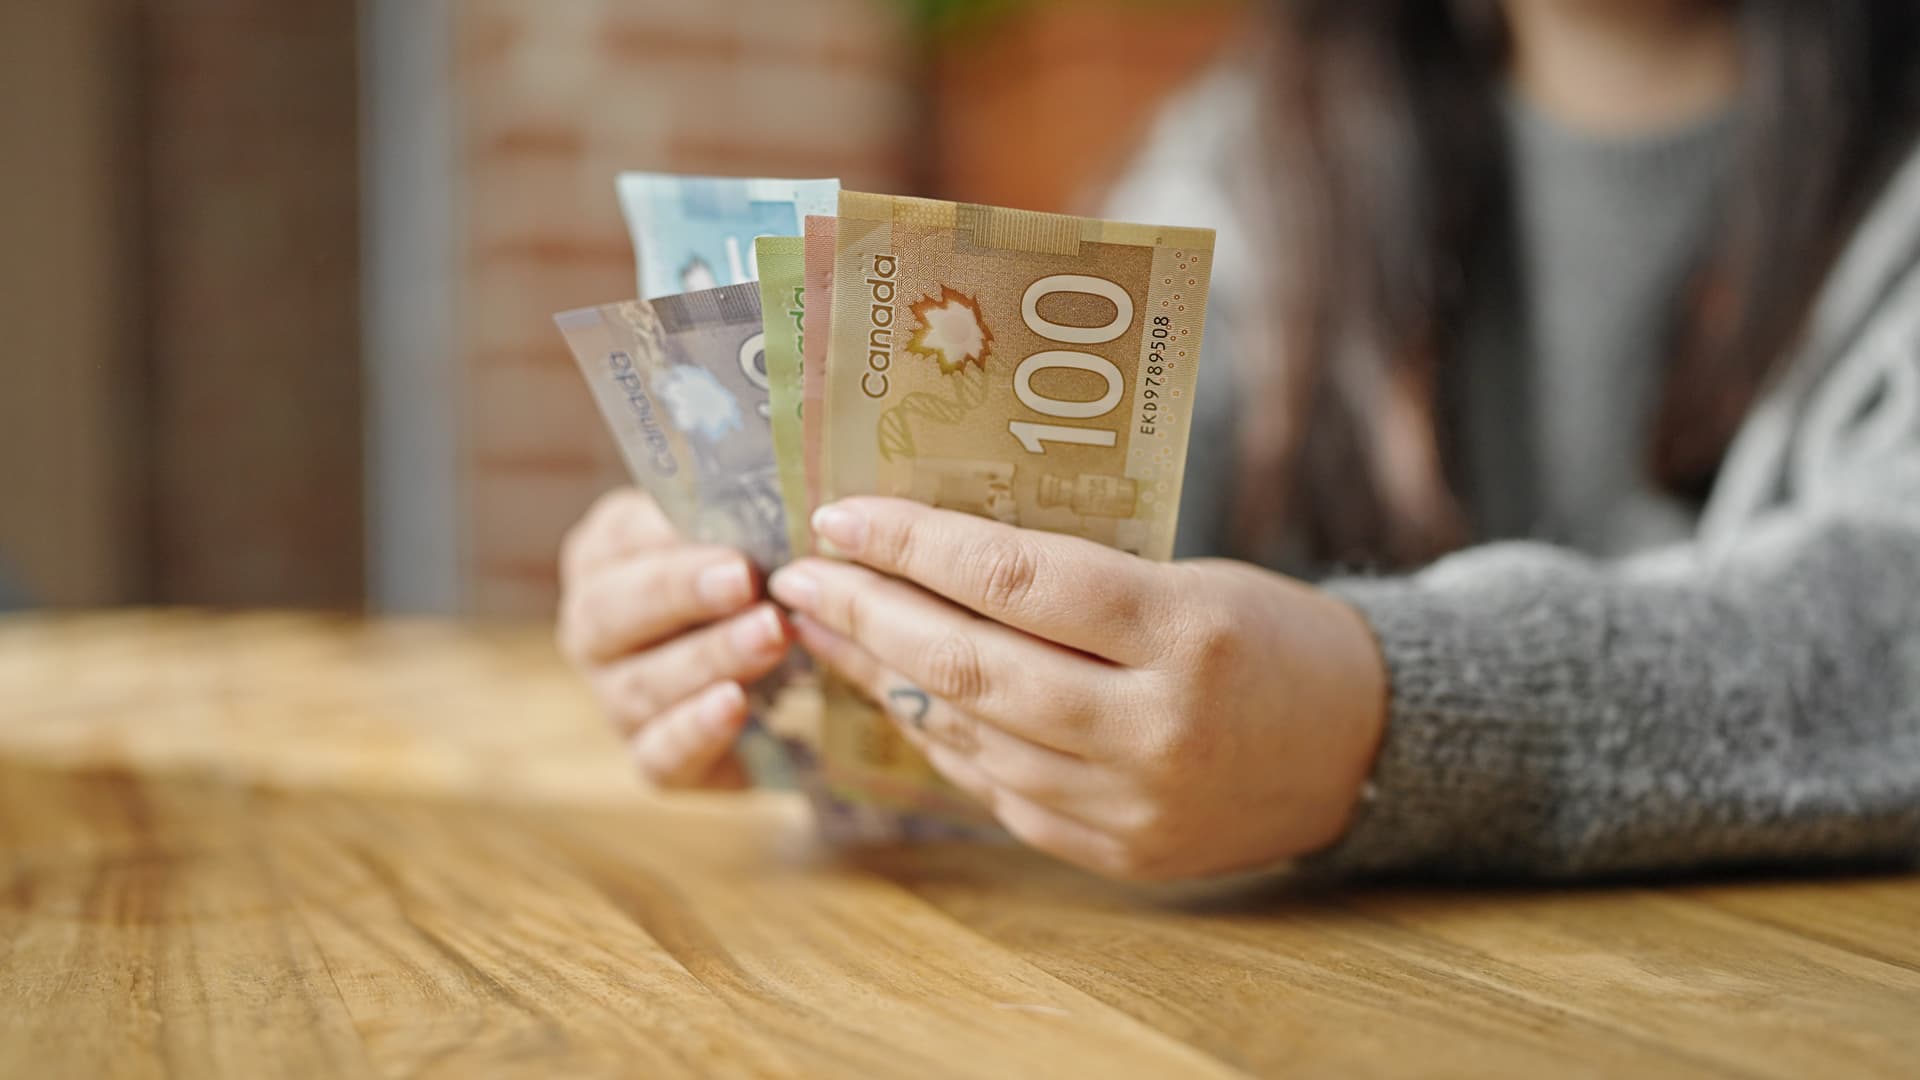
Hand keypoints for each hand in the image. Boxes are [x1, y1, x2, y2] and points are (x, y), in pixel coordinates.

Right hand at [557, 489, 791, 788]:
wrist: (777, 664)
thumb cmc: (756, 575)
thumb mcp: (746, 536)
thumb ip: (744, 521)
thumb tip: (778, 505)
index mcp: (607, 555)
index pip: (619, 541)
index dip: (669, 541)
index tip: (727, 538)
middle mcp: (594, 628)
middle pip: (612, 613)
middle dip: (681, 595)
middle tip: (746, 580)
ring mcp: (617, 698)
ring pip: (642, 685)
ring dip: (707, 658)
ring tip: (770, 636)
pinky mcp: (654, 758)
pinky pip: (660, 755)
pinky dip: (694, 732)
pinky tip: (734, 706)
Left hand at [767, 497, 1388, 880]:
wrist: (1357, 748)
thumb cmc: (1266, 636)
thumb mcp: (1188, 578)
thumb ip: (1073, 581)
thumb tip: (930, 554)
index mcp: (1183, 632)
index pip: (1018, 578)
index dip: (915, 543)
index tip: (841, 512)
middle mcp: (1153, 727)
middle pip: (971, 664)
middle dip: (868, 613)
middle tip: (801, 575)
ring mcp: (1130, 804)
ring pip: (968, 732)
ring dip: (880, 677)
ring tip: (827, 628)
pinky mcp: (1113, 851)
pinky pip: (995, 786)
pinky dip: (937, 734)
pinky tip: (892, 693)